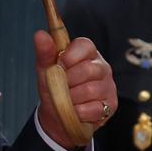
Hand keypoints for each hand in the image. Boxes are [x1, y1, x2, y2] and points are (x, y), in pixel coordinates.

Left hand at [33, 32, 116, 146]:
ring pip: (91, 90)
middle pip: (88, 69)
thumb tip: (40, 34)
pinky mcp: (111, 104)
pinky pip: (94, 108)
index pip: (85, 45)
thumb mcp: (45, 70)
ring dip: (72, 99)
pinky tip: (75, 111)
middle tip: (61, 86)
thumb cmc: (53, 89)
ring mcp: (108, 86)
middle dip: (68, 81)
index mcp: (87, 53)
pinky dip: (79, 112)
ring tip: (66, 100)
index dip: (69, 57)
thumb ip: (44, 52)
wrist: (56, 116)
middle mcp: (101, 67)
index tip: (59, 65)